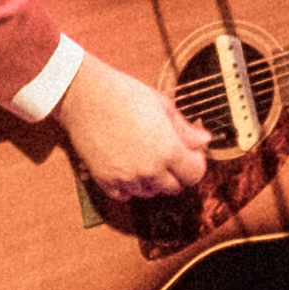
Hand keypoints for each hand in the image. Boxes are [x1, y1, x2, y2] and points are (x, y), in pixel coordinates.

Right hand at [56, 50, 212, 206]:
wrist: (84, 95)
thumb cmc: (125, 94)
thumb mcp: (162, 106)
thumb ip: (185, 129)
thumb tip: (204, 140)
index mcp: (168, 150)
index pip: (194, 175)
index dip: (195, 163)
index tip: (188, 152)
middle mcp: (149, 169)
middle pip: (174, 188)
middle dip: (176, 173)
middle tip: (166, 153)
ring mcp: (126, 178)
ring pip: (150, 192)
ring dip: (152, 180)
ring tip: (144, 155)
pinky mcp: (105, 181)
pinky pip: (125, 195)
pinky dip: (129, 186)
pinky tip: (127, 166)